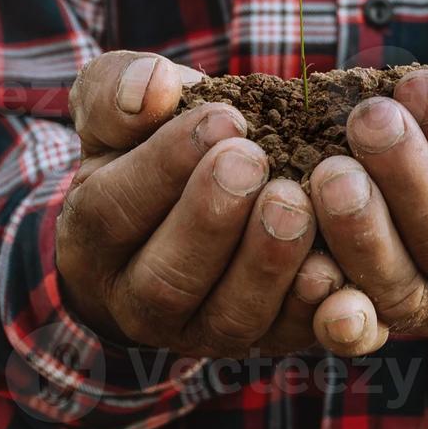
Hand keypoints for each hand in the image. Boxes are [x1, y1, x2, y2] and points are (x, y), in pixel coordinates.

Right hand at [57, 51, 342, 357]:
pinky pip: (290, 337)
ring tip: (296, 203)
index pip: (113, 211)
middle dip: (210, 221)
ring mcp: (204, 332)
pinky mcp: (266, 342)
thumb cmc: (150, 146)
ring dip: (265, 263)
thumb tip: (154, 86)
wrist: (194, 202)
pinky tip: (334, 267)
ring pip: (228, 318)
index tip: (222, 117)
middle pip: (164, 282)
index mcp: (92, 241)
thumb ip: (119, 91)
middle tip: (251, 161)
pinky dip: (315, 309)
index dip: (164, 165)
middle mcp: (139, 302)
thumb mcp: (119, 113)